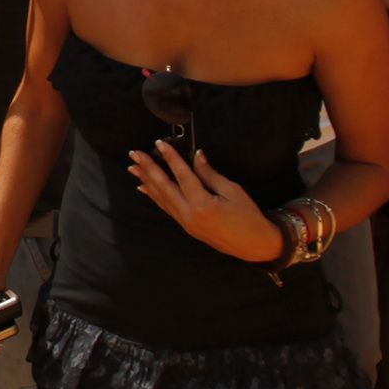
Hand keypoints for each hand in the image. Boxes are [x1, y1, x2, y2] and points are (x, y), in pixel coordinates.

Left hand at [126, 142, 285, 262]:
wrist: (254, 245)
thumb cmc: (248, 216)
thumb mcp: (232, 191)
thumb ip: (210, 174)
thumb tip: (197, 156)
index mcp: (202, 205)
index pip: (182, 176)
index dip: (170, 158)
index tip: (159, 143)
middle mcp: (189, 215)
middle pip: (163, 187)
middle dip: (148, 168)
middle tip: (134, 153)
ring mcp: (186, 223)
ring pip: (161, 198)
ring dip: (146, 181)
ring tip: (133, 167)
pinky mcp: (187, 227)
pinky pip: (166, 208)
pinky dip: (154, 196)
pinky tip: (144, 187)